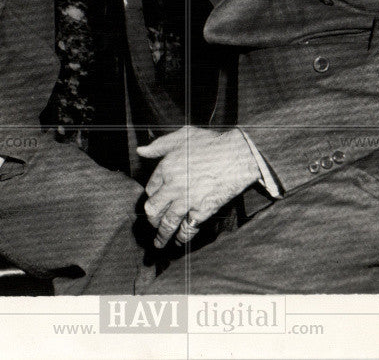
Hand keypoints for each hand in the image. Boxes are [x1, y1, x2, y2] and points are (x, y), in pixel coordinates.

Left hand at [137, 126, 260, 248]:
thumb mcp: (184, 135)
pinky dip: (181, 238)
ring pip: (166, 223)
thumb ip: (160, 145)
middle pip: (153, 208)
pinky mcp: (201, 212)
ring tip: (158, 244)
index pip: (150, 188)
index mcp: (166, 167)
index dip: (152, 195)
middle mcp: (172, 186)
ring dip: (161, 236)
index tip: (155, 200)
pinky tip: (179, 242)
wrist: (238, 156)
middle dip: (151, 218)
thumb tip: (141, 150)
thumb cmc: (212, 143)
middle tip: (153, 224)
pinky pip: (187, 230)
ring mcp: (186, 201)